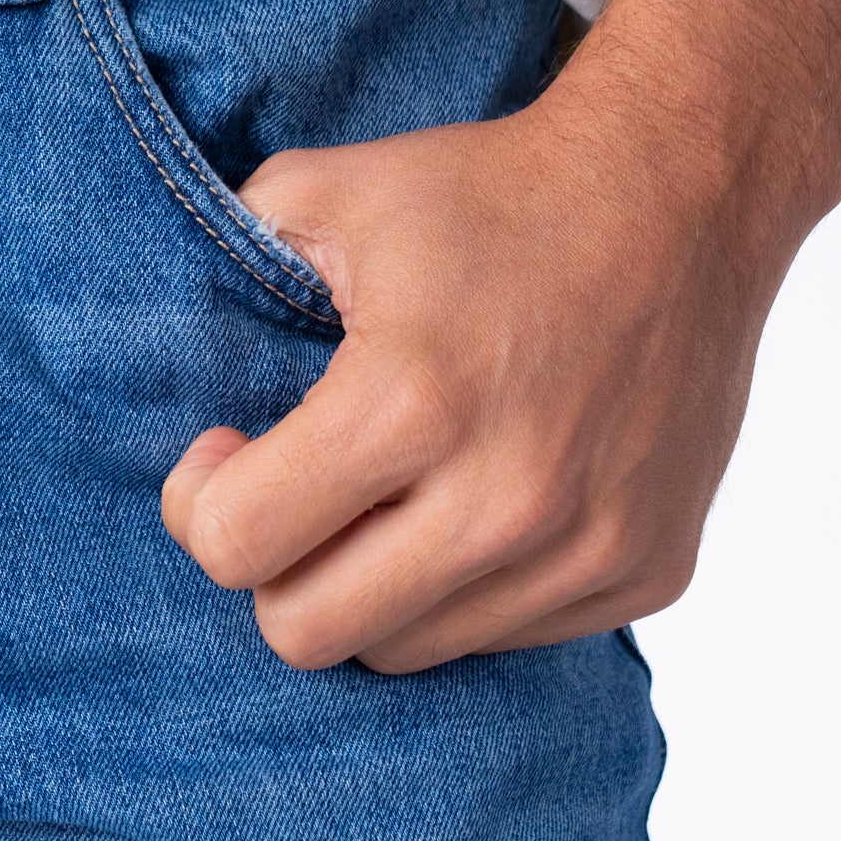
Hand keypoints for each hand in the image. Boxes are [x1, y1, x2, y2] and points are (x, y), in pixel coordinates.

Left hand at [159, 72, 796, 672]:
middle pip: (307, 633)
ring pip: (405, 649)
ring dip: (368, 583)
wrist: (680, 193)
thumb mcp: (323, 191)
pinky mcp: (646, 572)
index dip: (202, 503)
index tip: (227, 448)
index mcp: (408, 401)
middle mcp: (504, 497)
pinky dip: (465, 586)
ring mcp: (585, 548)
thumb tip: (160, 341)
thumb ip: (230, 261)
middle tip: (289, 486)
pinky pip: (503, 637)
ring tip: (385, 486)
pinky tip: (472, 493)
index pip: (236, 548)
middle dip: (271, 564)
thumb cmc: (487, 192)